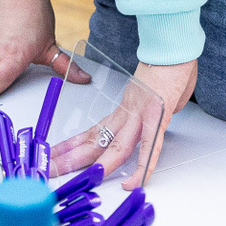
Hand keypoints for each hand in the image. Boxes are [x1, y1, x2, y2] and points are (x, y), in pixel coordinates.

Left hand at [50, 59, 193, 189]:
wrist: (174, 44)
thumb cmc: (170, 64)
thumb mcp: (153, 92)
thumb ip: (151, 108)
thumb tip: (159, 116)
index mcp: (125, 109)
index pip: (94, 133)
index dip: (75, 147)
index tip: (60, 156)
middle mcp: (128, 114)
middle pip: (97, 143)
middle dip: (73, 159)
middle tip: (52, 169)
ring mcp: (141, 115)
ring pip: (116, 147)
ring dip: (99, 167)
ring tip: (81, 181)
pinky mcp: (157, 116)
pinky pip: (149, 146)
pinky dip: (142, 166)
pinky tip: (134, 181)